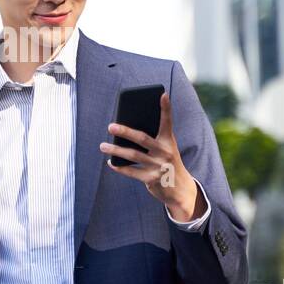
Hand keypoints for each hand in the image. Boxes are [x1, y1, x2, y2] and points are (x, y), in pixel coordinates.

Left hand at [99, 91, 206, 220]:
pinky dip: (119, 167)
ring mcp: (158, 166)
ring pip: (132, 155)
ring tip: (103, 146)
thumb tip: (125, 131)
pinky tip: (111, 163)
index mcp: (169, 141)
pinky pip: (131, 171)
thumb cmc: (167, 162)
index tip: (162, 94)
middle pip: (142, 139)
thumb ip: (152, 139)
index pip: (167, 122)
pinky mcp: (151, 179)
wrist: (180, 189)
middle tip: (110, 126)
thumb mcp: (165, 149)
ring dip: (115, 150)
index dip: (166, 108)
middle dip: (125, 131)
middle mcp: (165, 152)